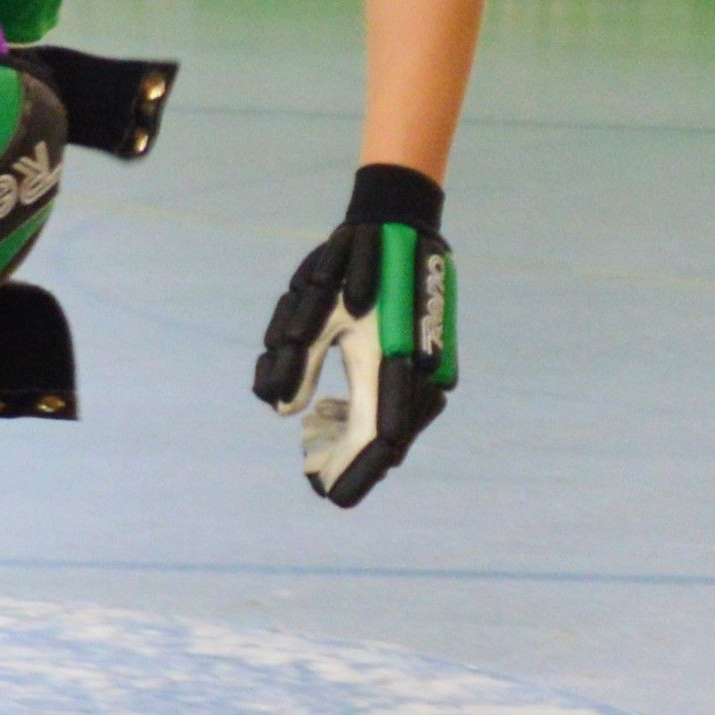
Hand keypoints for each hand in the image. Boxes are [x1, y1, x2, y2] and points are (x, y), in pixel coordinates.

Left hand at [252, 164, 457, 507]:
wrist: (397, 224)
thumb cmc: (347, 266)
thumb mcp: (313, 309)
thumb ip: (297, 362)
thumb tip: (280, 410)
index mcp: (388, 359)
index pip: (377, 441)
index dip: (352, 471)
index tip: (324, 490)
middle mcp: (418, 370)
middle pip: (391, 442)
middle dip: (353, 462)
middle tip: (317, 471)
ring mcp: (432, 366)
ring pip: (401, 425)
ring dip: (365, 440)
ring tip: (327, 441)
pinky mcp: (434, 359)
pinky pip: (409, 405)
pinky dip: (379, 417)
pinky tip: (349, 413)